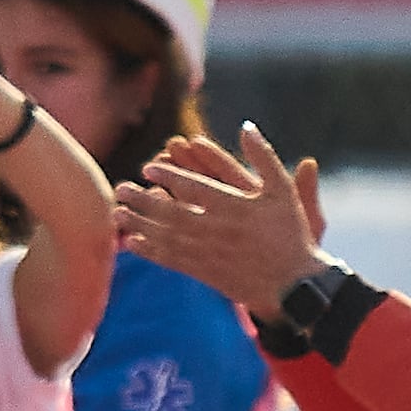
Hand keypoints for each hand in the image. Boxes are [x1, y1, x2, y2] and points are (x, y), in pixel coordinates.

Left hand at [114, 125, 330, 310]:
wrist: (293, 284)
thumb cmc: (289, 232)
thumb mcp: (283, 191)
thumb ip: (264, 157)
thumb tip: (246, 126)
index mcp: (236, 207)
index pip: (195, 187)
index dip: (169, 176)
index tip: (148, 167)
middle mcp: (217, 230)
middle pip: (172, 212)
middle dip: (143, 199)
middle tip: (120, 188)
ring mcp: (208, 253)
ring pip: (166, 236)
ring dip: (139, 223)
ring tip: (116, 212)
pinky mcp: (204, 273)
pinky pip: (171, 260)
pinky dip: (149, 250)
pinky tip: (131, 241)